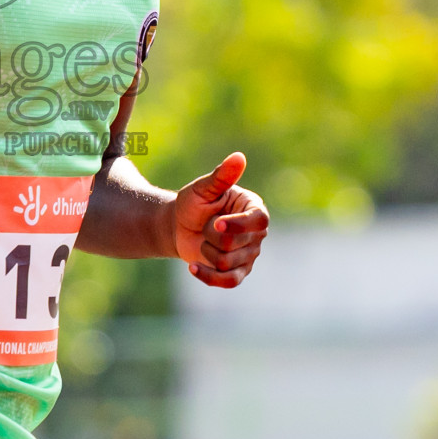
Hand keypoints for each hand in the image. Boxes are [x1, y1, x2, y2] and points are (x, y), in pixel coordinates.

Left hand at [172, 152, 268, 287]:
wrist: (179, 225)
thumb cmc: (193, 203)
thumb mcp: (203, 188)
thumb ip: (221, 176)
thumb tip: (239, 157)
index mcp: (254, 208)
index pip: (258, 221)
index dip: (237, 225)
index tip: (216, 223)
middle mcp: (257, 233)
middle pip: (236, 244)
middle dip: (210, 235)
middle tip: (206, 225)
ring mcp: (250, 254)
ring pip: (227, 262)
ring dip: (206, 251)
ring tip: (204, 240)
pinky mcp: (238, 272)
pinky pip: (228, 281)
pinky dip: (208, 276)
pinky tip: (192, 267)